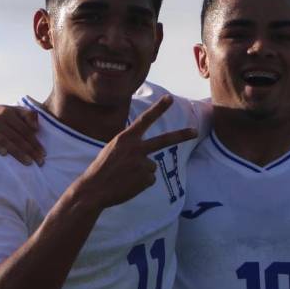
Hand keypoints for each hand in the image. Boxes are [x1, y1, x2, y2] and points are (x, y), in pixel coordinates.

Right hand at [0, 105, 44, 164]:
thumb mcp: (8, 111)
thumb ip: (24, 115)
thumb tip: (37, 127)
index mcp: (6, 112)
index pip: (24, 129)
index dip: (35, 142)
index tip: (43, 153)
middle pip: (16, 136)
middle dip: (30, 150)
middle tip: (39, 161)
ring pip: (4, 140)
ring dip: (17, 152)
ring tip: (28, 162)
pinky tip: (4, 154)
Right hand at [73, 95, 196, 209]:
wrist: (94, 189)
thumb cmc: (101, 169)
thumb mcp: (112, 150)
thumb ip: (130, 148)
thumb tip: (151, 161)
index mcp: (125, 138)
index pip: (145, 120)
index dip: (158, 109)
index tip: (170, 99)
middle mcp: (136, 148)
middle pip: (164, 140)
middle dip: (181, 135)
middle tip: (195, 132)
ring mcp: (142, 164)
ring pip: (150, 166)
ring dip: (141, 173)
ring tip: (125, 177)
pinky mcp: (146, 179)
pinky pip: (149, 180)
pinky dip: (140, 184)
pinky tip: (128, 185)